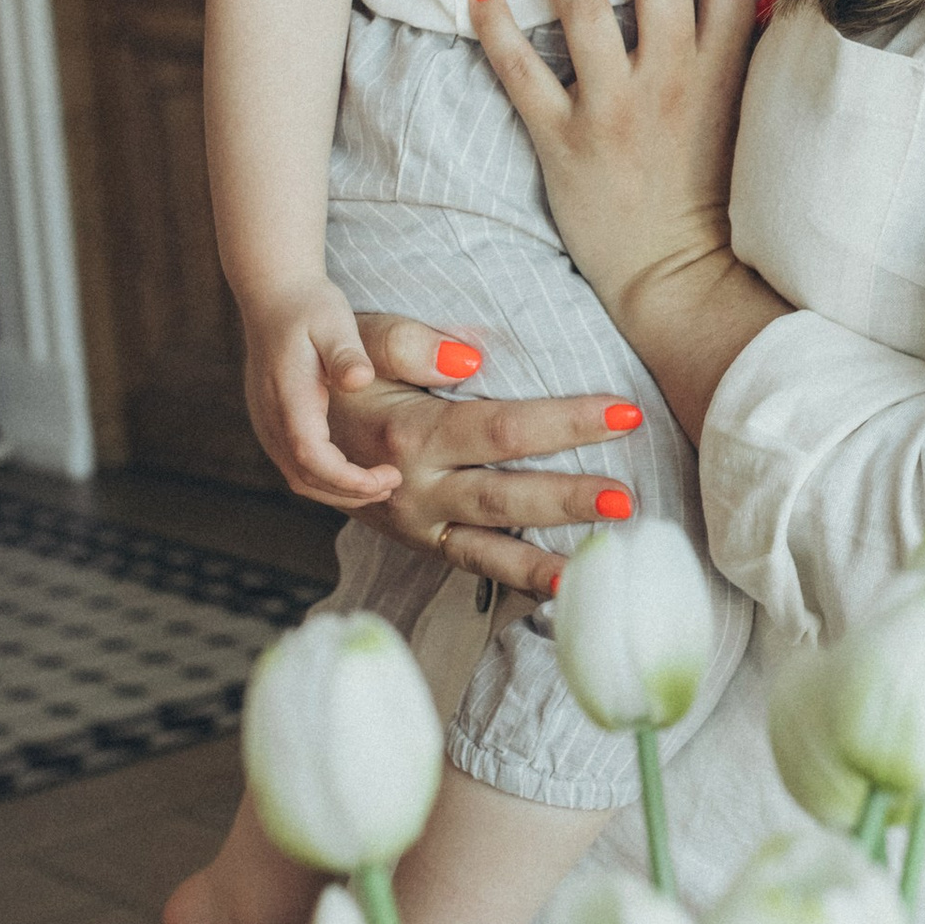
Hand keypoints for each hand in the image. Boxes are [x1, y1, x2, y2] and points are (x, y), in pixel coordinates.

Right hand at [239, 278, 404, 508]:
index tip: (389, 476)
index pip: (312, 457)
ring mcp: (266, 422)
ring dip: (337, 489)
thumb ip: (346, 353)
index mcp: (287, 397)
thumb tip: (359, 379)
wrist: (274, 294)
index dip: (349, 479)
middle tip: (393, 484)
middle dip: (349, 492)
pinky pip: (294, 464)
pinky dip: (325, 477)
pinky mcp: (271, 422)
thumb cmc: (309, 307)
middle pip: (304, 477)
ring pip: (297, 476)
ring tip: (381, 483)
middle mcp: (270, 416)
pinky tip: (356, 469)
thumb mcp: (334, 321)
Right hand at [332, 313, 648, 598]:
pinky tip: (564, 585)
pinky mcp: (420, 541)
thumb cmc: (343, 369)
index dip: (565, 422)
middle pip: (505, 495)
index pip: (502, 429)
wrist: (296, 420)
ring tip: (609, 549)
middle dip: (569, 497)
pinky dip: (518, 579)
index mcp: (406, 432)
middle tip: (628, 497)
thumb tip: (474, 353)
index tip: (623, 413)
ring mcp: (415, 522)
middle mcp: (412, 486)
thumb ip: (410, 342)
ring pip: (492, 544)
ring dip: (551, 551)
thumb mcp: (363, 338)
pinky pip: (473, 565)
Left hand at [467, 0, 787, 435]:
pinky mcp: (564, 141)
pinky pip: (518, 66)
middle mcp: (674, 82)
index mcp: (726, 72)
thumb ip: (735, 55)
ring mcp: (617, 111)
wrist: (679, 278)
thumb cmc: (707, 195)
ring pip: (584, 6)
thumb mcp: (741, 116)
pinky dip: (492, 19)